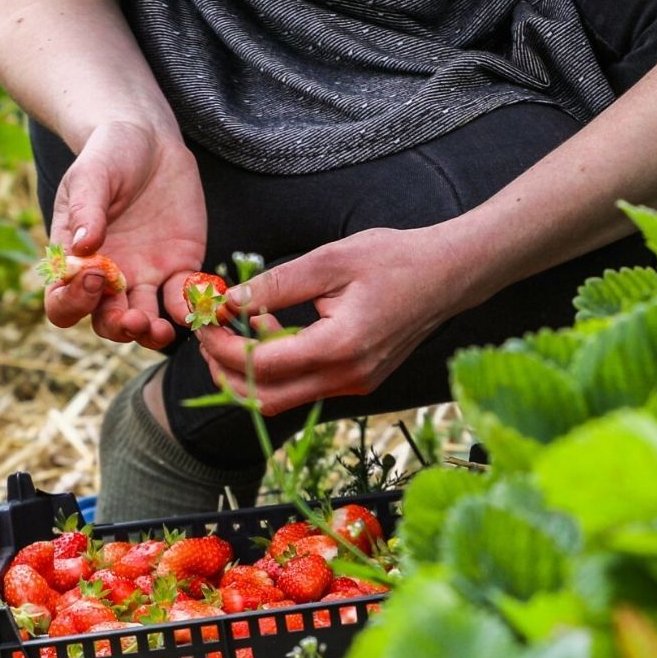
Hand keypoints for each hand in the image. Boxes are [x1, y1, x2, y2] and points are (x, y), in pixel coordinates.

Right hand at [45, 121, 205, 350]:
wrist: (149, 140)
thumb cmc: (108, 155)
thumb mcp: (91, 176)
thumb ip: (86, 210)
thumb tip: (83, 248)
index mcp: (75, 261)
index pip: (63, 301)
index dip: (73, 302)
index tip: (93, 277)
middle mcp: (107, 278)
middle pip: (105, 322)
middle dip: (118, 328)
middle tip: (134, 319)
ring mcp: (144, 277)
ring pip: (143, 321)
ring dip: (151, 333)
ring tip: (161, 329)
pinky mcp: (179, 269)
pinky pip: (181, 299)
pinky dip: (187, 307)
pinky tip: (196, 304)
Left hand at [195, 227, 472, 415]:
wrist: (449, 274)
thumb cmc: (396, 259)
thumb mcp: (330, 260)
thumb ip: (275, 284)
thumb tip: (229, 301)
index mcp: (340, 347)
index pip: (262, 366)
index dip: (224, 346)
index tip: (206, 321)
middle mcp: (348, 377)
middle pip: (265, 398)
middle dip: (226, 371)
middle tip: (209, 334)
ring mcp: (355, 384)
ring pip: (282, 398)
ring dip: (248, 372)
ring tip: (237, 326)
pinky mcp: (357, 381)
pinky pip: (304, 386)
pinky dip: (276, 368)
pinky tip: (270, 330)